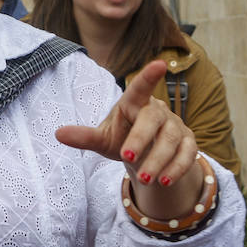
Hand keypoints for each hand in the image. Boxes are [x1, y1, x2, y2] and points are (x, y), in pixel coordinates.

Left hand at [55, 60, 202, 218]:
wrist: (145, 154)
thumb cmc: (121, 138)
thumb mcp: (102, 139)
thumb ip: (84, 136)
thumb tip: (58, 133)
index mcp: (134, 104)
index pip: (140, 88)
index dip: (149, 77)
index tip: (159, 64)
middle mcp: (158, 111)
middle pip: (154, 119)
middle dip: (141, 139)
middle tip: (125, 158)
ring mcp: (175, 126)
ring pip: (172, 139)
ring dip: (159, 160)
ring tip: (144, 179)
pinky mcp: (188, 142)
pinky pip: (189, 152)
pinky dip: (178, 168)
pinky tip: (165, 181)